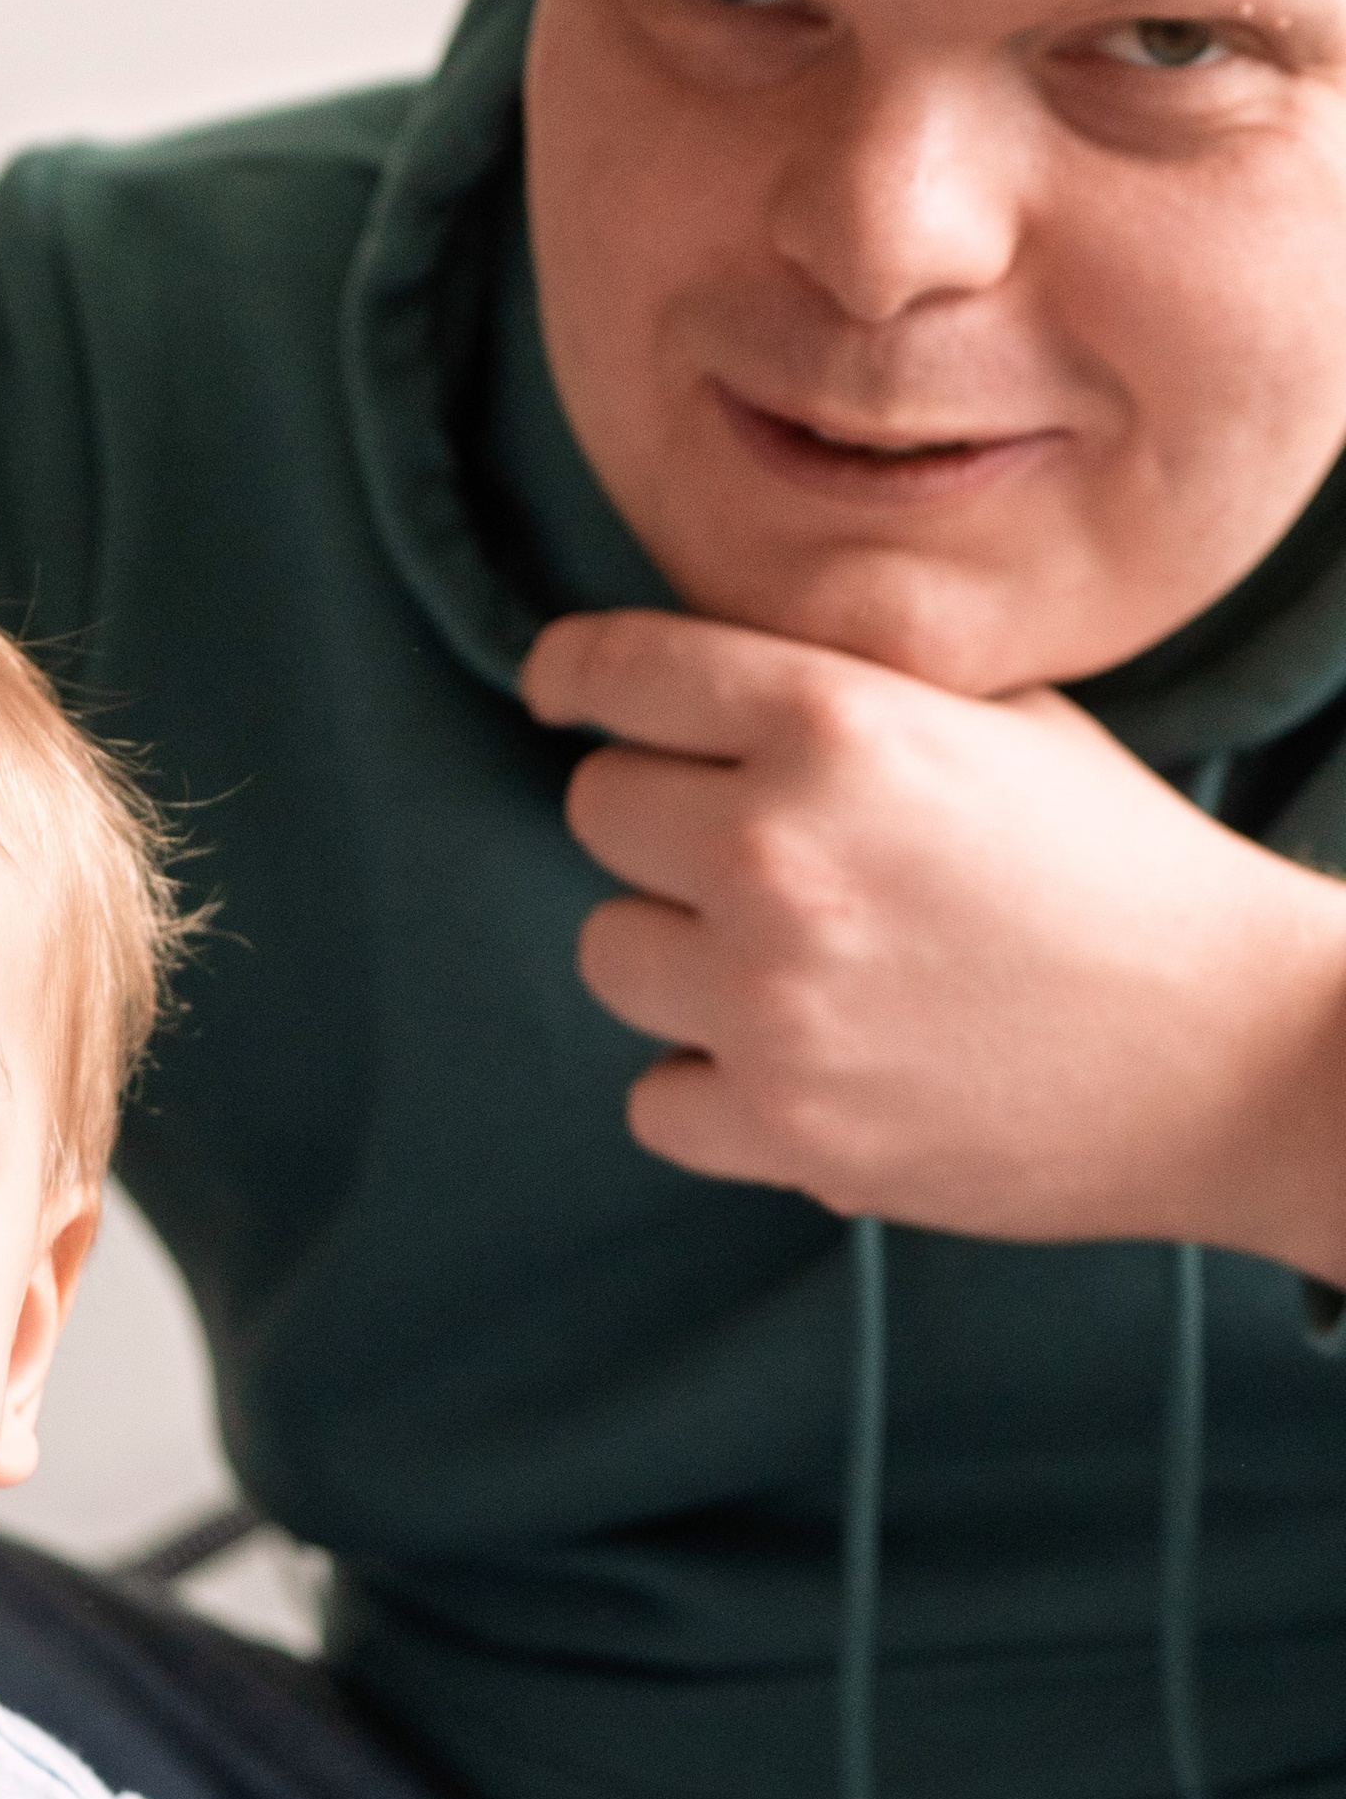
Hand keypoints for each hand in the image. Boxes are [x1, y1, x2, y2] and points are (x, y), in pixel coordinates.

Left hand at [521, 608, 1345, 1274]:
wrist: (1236, 1053)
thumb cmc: (1124, 871)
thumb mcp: (1003, 720)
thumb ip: (846, 691)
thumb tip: (702, 680)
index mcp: (834, 721)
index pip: (623, 673)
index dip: (579, 677)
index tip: (562, 691)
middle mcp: (779, 851)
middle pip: (598, 813)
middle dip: (663, 826)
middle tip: (754, 856)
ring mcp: (770, 998)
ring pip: (606, 951)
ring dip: (676, 957)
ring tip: (787, 966)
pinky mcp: (784, 1124)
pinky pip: (651, 1097)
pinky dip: (708, 1089)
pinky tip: (795, 1064)